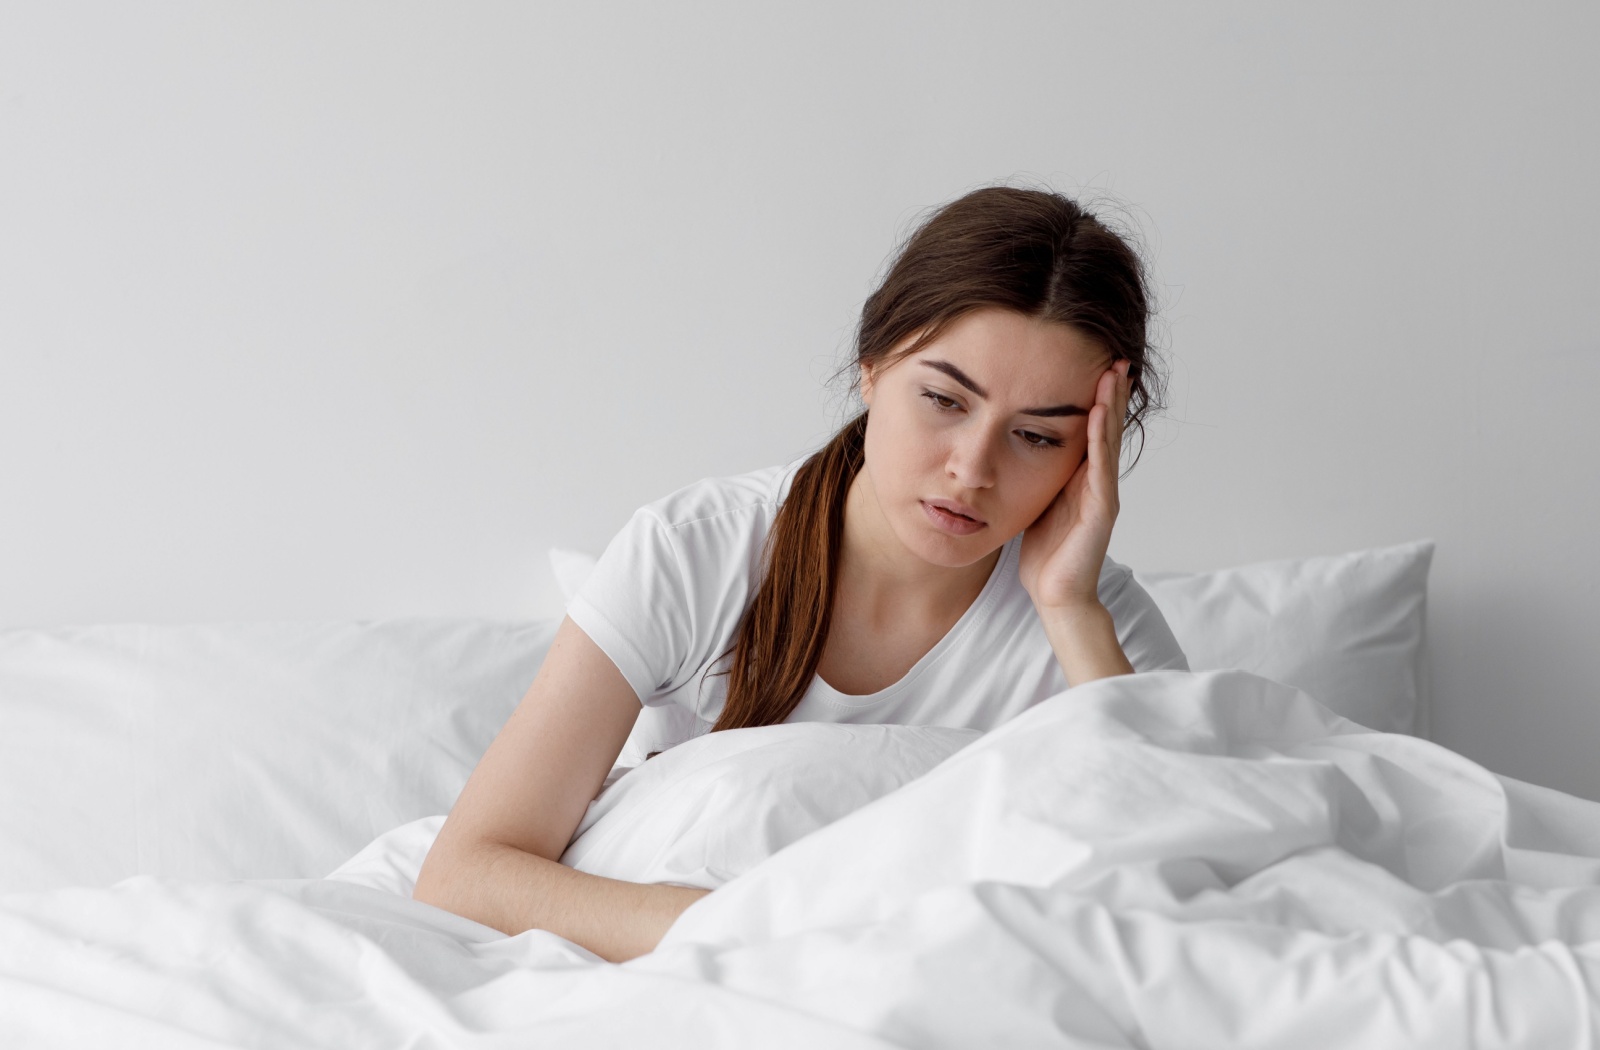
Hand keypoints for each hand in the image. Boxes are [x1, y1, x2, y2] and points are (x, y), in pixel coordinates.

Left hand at [1017, 359, 1130, 613]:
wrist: (1055, 595)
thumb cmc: (1044, 553)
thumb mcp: (1035, 501)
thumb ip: (1034, 474)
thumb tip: (1011, 446)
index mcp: (1080, 478)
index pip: (1091, 430)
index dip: (1094, 399)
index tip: (1094, 364)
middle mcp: (1096, 482)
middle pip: (1106, 428)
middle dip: (1110, 392)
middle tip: (1115, 356)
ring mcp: (1102, 494)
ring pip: (1109, 441)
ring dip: (1111, 406)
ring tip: (1114, 373)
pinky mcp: (1101, 511)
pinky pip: (1101, 467)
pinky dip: (1101, 439)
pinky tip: (1100, 413)